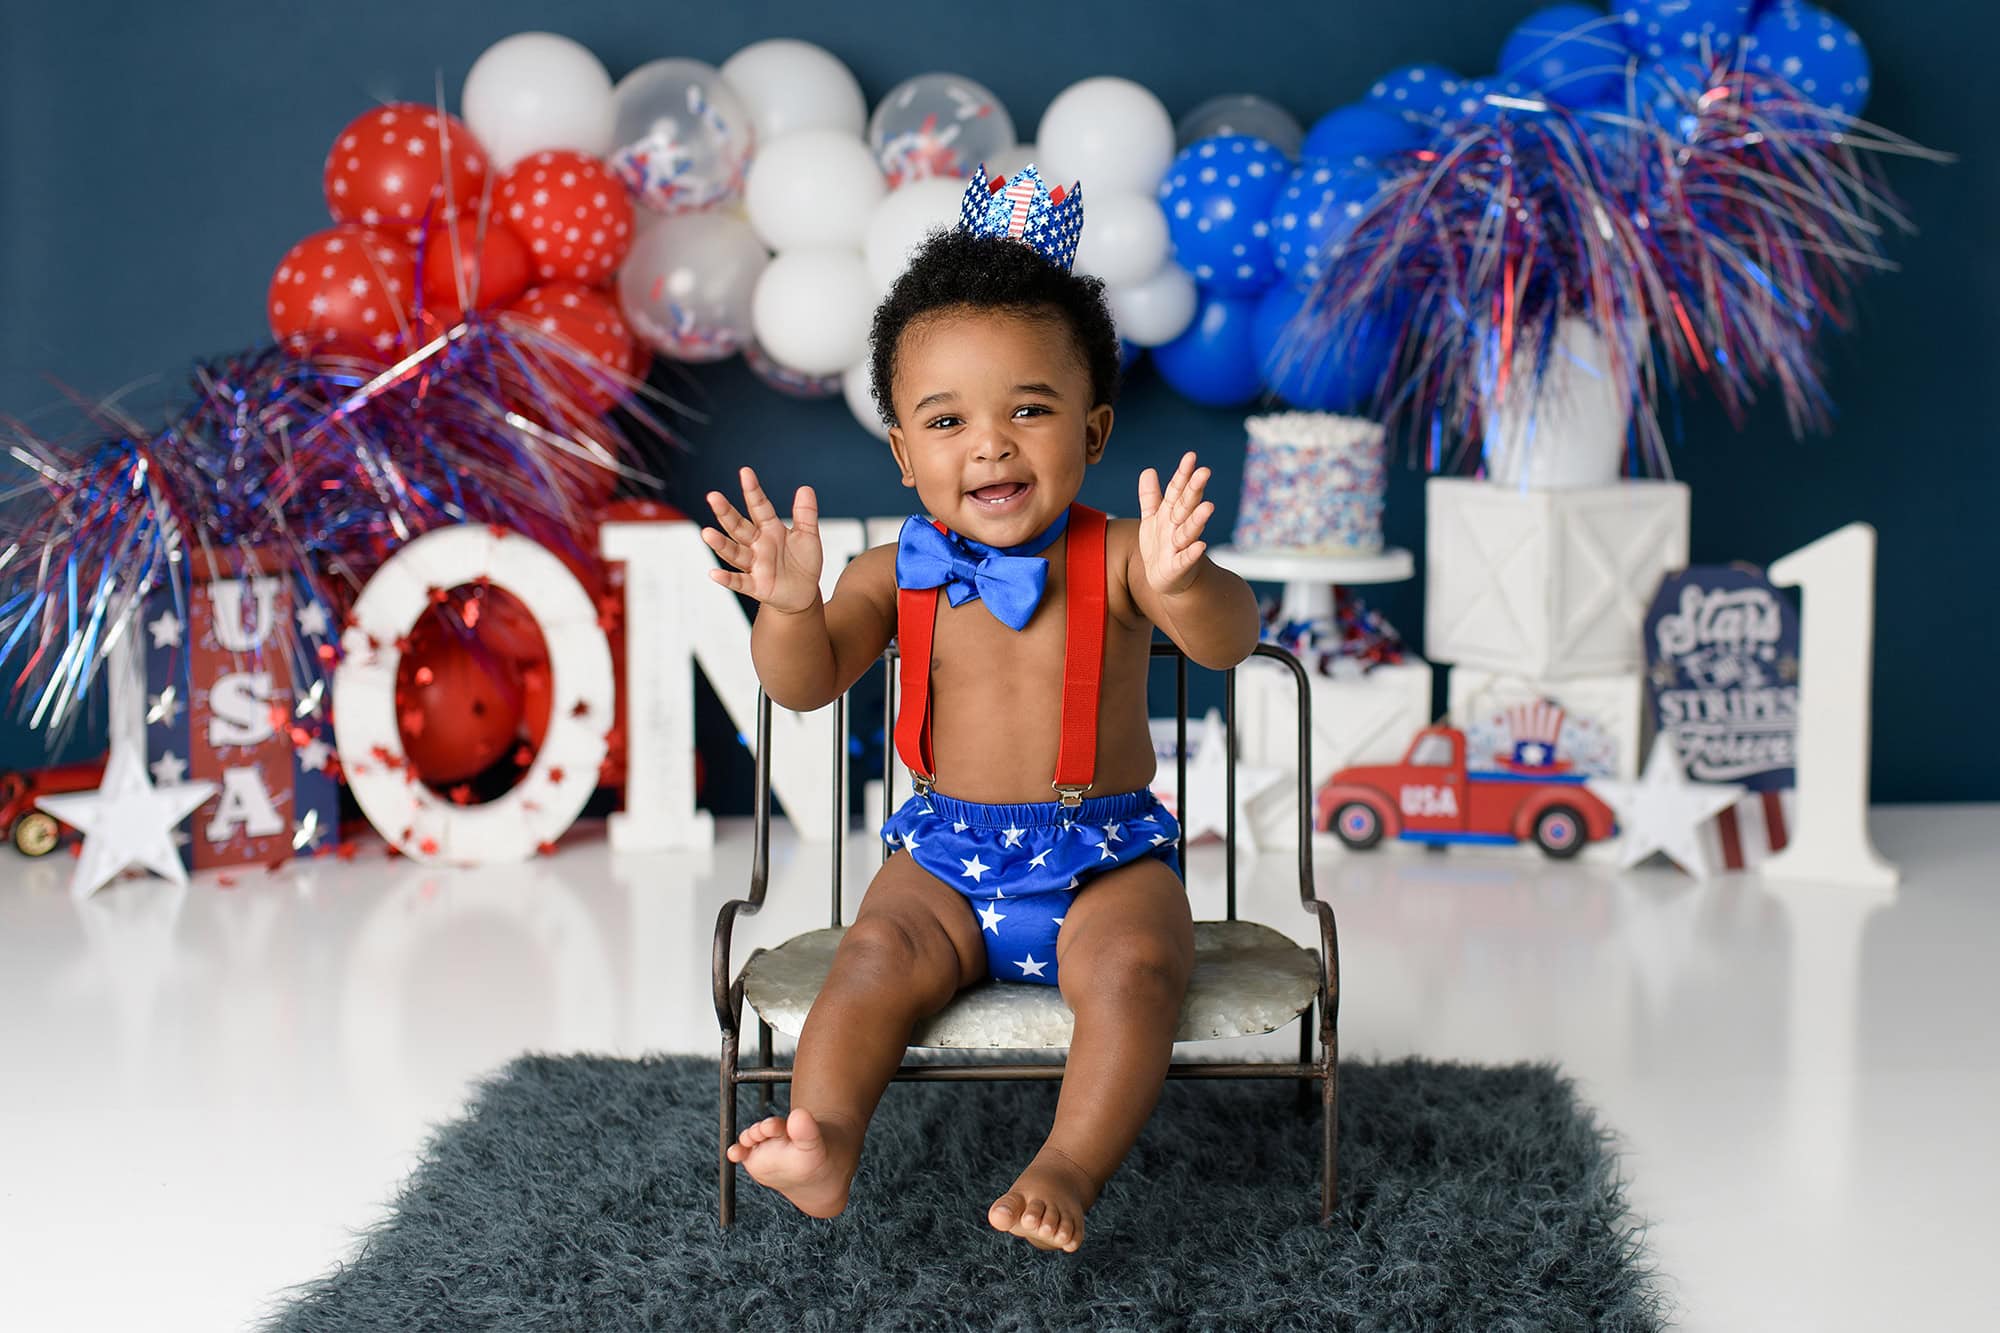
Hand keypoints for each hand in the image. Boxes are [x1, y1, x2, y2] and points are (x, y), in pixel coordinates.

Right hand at [702, 466, 822, 612]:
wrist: (804, 593)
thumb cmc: (803, 562)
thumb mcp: (808, 536)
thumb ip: (805, 514)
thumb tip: (805, 488)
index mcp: (770, 529)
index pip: (759, 507)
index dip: (753, 490)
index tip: (745, 472)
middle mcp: (757, 544)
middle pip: (739, 527)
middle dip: (726, 513)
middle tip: (713, 496)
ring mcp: (754, 565)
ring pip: (734, 552)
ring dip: (720, 543)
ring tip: (706, 533)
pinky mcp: (756, 586)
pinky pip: (739, 582)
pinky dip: (727, 579)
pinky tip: (714, 574)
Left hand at [1137, 451, 1215, 596]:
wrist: (1165, 579)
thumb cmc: (1161, 545)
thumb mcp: (1152, 519)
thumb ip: (1150, 496)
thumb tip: (1149, 470)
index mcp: (1171, 513)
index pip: (1177, 490)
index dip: (1182, 474)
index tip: (1191, 456)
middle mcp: (1178, 527)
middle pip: (1186, 506)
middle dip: (1194, 489)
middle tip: (1204, 472)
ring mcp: (1180, 547)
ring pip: (1189, 531)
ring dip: (1198, 519)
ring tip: (1208, 506)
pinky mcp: (1179, 567)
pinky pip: (1186, 559)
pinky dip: (1192, 553)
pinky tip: (1201, 546)